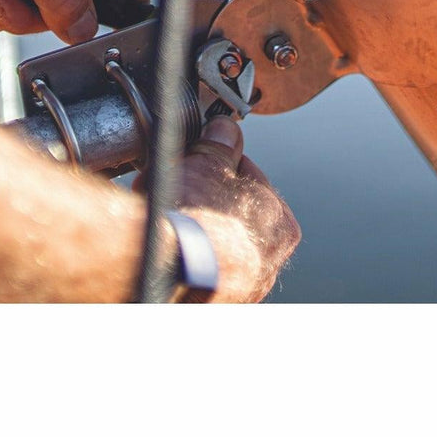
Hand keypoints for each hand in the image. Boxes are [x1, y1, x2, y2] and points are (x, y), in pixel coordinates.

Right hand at [139, 116, 300, 302]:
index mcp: (281, 227)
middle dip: (204, 201)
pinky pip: (195, 273)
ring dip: (190, 230)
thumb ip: (220, 147)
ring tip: (162, 214)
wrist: (155, 267)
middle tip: (176, 187)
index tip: (200, 162)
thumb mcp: (207, 164)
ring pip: (213, 248)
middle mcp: (267, 265)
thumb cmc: (191, 214)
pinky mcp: (209, 306)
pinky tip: (159, 245)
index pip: (251, 183)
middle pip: (231, 218)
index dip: (219, 168)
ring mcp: (238, 292)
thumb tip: (225, 130)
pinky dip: (179, 258)